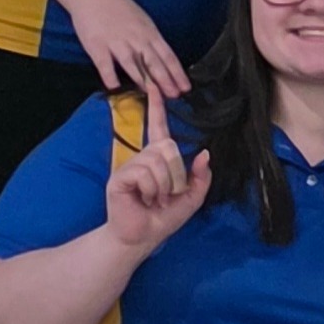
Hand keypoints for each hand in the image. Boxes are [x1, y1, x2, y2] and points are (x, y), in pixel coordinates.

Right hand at [72, 0, 189, 98]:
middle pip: (153, 61)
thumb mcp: (143, 23)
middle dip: (165, 79)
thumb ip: (151, 42)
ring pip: (132, 63)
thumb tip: (163, 62)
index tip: (186, 87)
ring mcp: (116, 42)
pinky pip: (104, 62)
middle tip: (175, 95)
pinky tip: (114, 86)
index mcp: (150, 33)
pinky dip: (109, 74)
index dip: (177, 72)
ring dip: (143, 79)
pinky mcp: (97, 45)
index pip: (167, 55)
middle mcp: (136, 38)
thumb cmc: (120, 9)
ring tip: (153, 94)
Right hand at [102, 87, 210, 250]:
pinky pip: (144, 173)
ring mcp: (129, 167)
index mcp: (158, 159)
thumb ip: (201, 176)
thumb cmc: (164, 217)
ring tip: (153, 199)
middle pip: (167, 147)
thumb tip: (204, 153)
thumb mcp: (192, 197)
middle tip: (166, 194)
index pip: (158, 128)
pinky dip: (151, 189)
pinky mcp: (119, 178)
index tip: (155, 87)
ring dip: (163, 185)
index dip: (157, 108)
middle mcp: (142, 158)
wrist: (142, 237)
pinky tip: (143, 199)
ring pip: (158, 161)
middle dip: (175, 174)